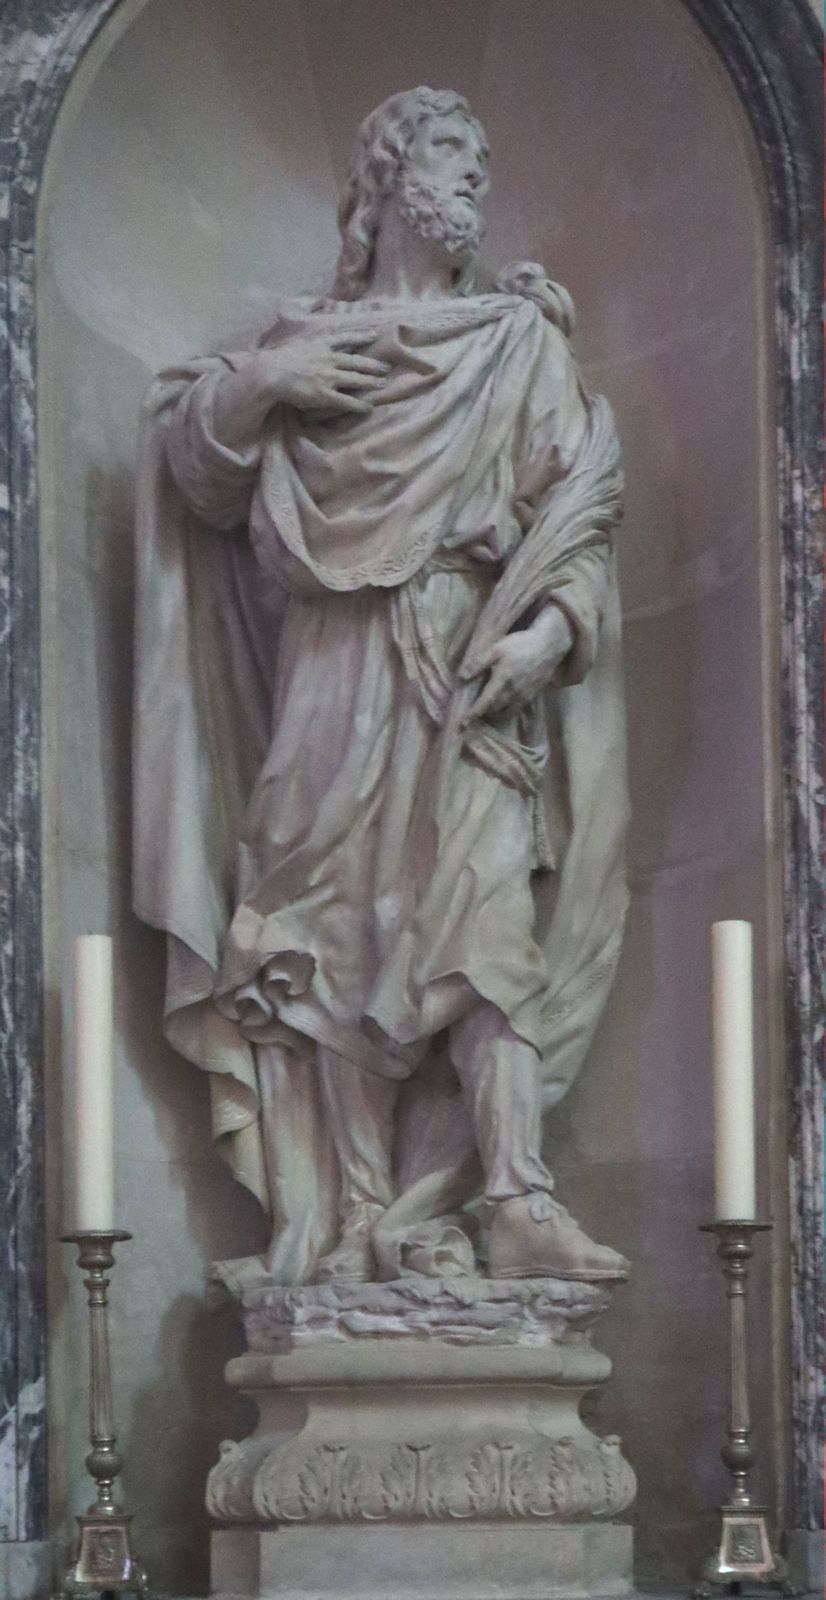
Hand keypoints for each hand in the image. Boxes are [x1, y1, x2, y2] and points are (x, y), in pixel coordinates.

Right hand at [255, 333, 389, 417]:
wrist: (272, 372)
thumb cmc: (277, 359)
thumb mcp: (296, 344)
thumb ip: (308, 345)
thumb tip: (309, 347)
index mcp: (320, 345)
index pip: (345, 338)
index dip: (361, 336)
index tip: (373, 335)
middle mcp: (329, 359)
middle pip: (357, 361)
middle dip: (373, 364)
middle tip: (385, 367)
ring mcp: (329, 377)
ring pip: (356, 379)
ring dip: (371, 382)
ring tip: (382, 385)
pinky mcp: (326, 394)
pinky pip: (347, 401)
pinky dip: (360, 404)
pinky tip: (369, 408)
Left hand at [464, 606, 572, 720]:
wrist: (549, 646)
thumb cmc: (521, 645)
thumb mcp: (496, 649)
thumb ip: (478, 663)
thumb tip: (462, 676)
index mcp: (501, 682)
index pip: (484, 704)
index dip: (473, 714)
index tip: (463, 723)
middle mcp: (513, 694)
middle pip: (494, 711)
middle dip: (483, 714)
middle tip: (473, 714)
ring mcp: (524, 696)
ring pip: (507, 713)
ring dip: (495, 715)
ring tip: (487, 713)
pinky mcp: (532, 696)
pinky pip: (517, 709)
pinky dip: (507, 711)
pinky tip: (504, 705)